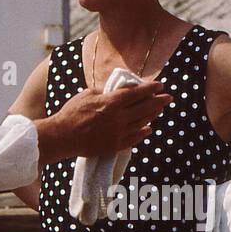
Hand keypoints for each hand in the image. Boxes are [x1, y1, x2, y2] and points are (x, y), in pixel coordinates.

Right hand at [36, 81, 172, 161]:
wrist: (62, 136)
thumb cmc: (72, 112)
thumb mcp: (88, 94)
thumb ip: (106, 92)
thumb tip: (118, 91)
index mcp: (111, 102)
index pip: (137, 93)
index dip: (150, 89)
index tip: (160, 85)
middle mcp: (118, 118)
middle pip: (144, 108)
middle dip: (159, 101)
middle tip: (169, 97)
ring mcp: (117, 133)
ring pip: (142, 123)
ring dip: (152, 115)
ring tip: (159, 110)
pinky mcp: (114, 146)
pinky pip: (134, 139)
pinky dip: (143, 132)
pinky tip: (148, 128)